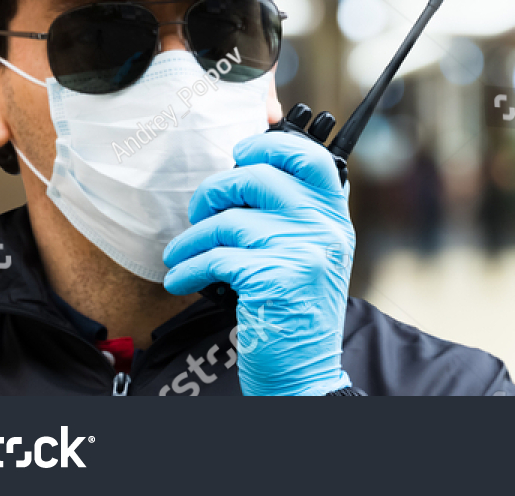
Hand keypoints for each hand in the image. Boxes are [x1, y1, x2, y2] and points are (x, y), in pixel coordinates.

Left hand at [162, 132, 354, 395]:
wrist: (305, 370)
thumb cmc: (299, 310)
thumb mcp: (314, 253)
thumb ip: (296, 214)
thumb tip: (245, 173)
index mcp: (334, 216)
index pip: (310, 157)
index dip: (269, 145)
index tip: (240, 154)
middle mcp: (324, 228)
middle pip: (256, 177)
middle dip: (213, 192)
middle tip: (200, 212)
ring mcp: (301, 251)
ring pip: (227, 220)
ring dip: (191, 239)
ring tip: (180, 255)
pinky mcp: (274, 278)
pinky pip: (215, 257)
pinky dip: (188, 268)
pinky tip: (181, 279)